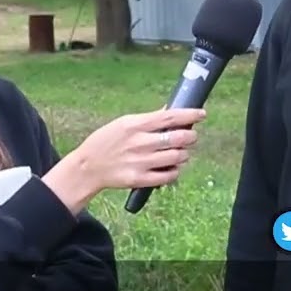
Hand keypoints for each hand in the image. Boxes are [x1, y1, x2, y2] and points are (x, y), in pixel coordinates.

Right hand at [41, 106, 206, 214]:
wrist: (88, 167)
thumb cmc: (106, 141)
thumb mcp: (123, 123)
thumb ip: (148, 119)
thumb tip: (170, 111)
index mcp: (135, 125)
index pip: (170, 117)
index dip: (190, 115)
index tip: (202, 114)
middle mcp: (140, 143)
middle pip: (178, 138)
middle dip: (190, 137)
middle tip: (190, 137)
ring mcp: (141, 162)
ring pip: (178, 157)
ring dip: (183, 154)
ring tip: (178, 153)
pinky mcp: (140, 179)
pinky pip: (169, 176)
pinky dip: (175, 171)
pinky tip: (170, 167)